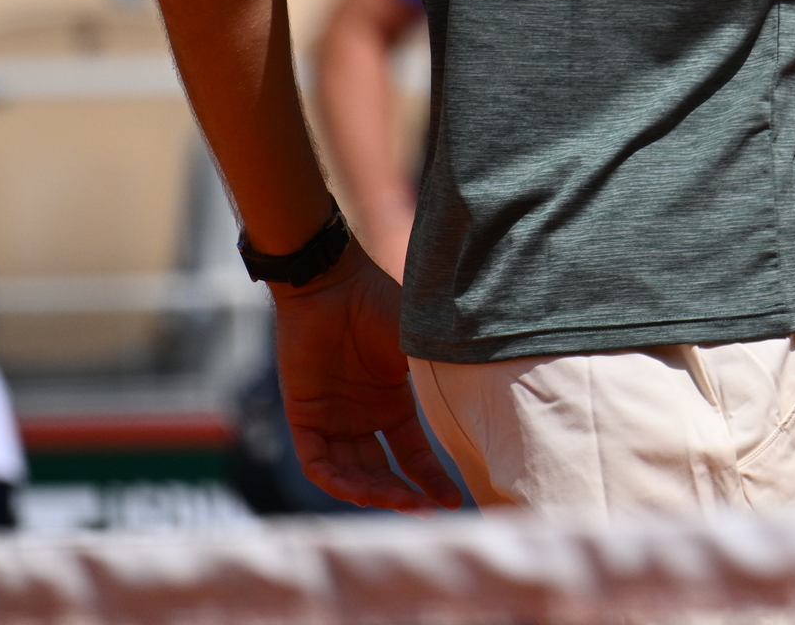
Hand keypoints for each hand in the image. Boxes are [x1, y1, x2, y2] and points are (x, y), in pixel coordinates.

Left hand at [273, 243, 462, 510]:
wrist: (333, 283)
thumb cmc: (381, 304)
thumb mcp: (422, 345)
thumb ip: (443, 374)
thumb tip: (491, 398)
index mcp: (391, 402)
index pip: (413, 454)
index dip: (433, 479)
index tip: (456, 500)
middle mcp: (362, 417)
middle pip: (384, 472)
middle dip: (406, 494)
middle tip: (428, 510)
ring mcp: (332, 419)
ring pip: (351, 474)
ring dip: (375, 493)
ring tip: (402, 502)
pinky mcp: (303, 416)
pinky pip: (318, 462)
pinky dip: (338, 481)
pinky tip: (360, 491)